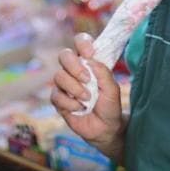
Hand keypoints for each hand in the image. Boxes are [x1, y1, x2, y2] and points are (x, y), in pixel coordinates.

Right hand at [51, 33, 124, 150]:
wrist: (105, 128)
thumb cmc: (109, 106)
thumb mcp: (112, 89)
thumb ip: (103, 72)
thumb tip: (90, 60)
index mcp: (88, 62)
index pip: (80, 42)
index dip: (82, 43)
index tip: (90, 53)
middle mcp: (73, 70)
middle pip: (64, 55)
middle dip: (74, 67)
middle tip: (87, 80)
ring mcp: (64, 84)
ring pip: (59, 76)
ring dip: (75, 88)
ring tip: (87, 99)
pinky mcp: (58, 99)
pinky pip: (57, 95)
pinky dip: (70, 103)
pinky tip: (80, 108)